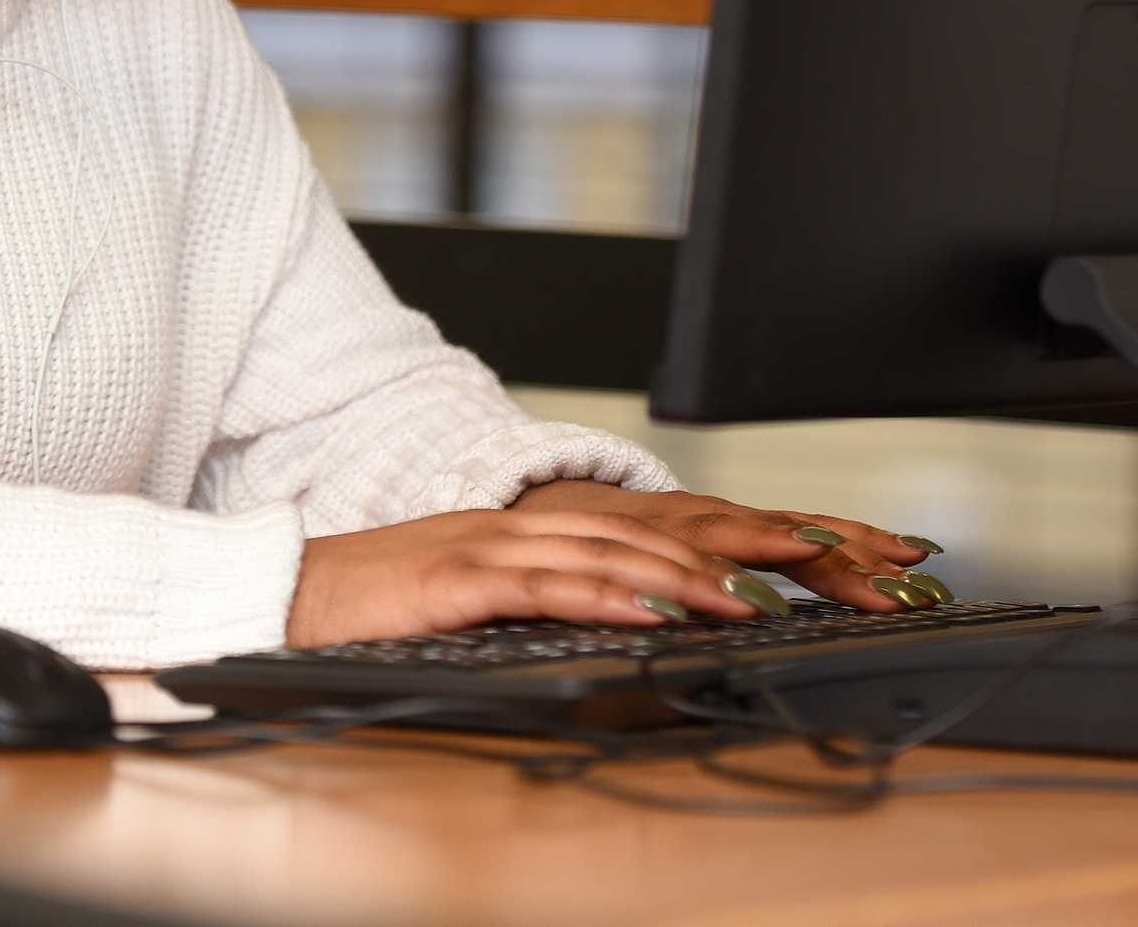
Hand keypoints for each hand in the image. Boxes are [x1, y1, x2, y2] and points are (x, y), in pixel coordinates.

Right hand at [282, 487, 946, 647]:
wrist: (293, 587)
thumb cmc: (390, 599)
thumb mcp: (490, 592)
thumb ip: (563, 593)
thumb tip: (645, 616)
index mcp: (551, 526)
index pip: (675, 523)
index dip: (759, 533)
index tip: (842, 550)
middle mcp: (536, 522)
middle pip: (668, 525)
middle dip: (759, 545)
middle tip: (844, 562)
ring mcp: (501, 544)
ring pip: (619, 550)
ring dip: (697, 573)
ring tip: (764, 597)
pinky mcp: (464, 576)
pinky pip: (549, 583)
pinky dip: (610, 594)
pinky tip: (653, 609)